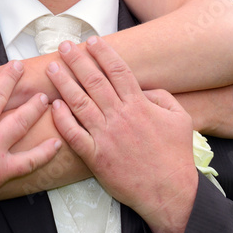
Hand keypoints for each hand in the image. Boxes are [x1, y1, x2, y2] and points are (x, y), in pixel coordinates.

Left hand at [48, 37, 196, 232]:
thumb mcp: (180, 118)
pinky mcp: (96, 157)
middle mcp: (120, 116)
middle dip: (77, 60)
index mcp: (139, 105)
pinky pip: (74, 134)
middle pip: (94, 81)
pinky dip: (62, 119)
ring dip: (64, 82)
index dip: (103, 53)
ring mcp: (106, 136)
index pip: (117, 71)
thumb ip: (161, 97)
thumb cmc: (176, 156)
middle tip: (64, 45)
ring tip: (52, 67)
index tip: (91, 40)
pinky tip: (54, 105)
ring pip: (79, 102)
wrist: (170, 192)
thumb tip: (142, 88)